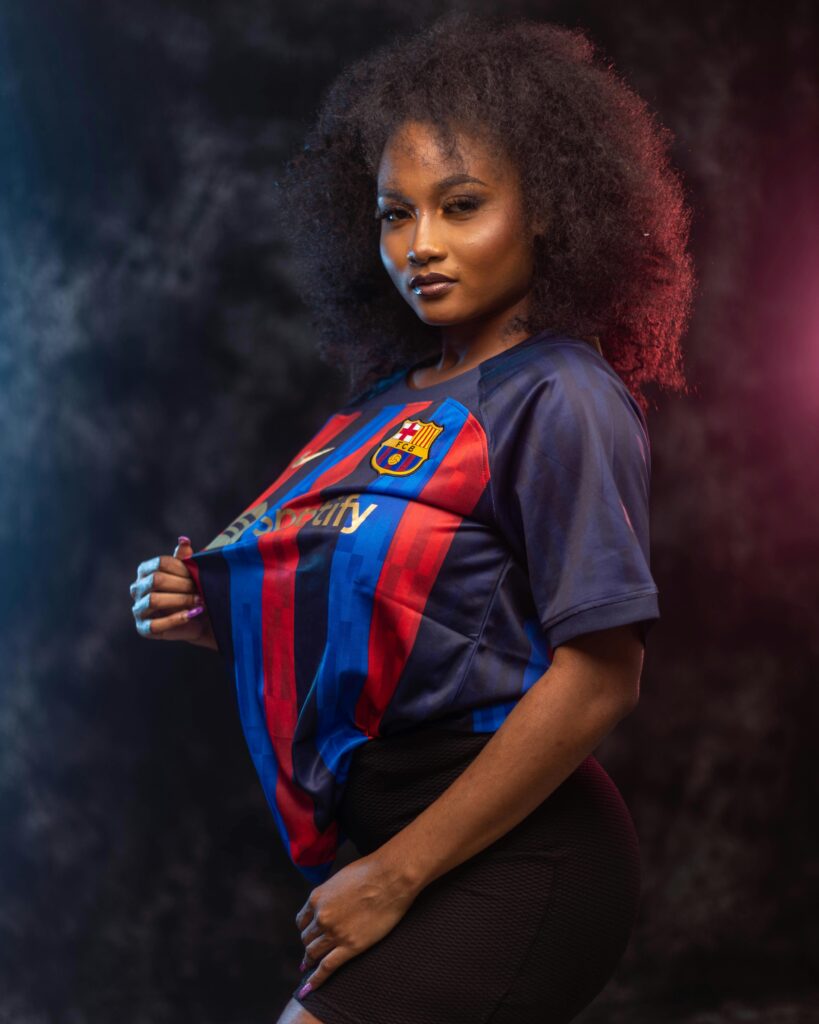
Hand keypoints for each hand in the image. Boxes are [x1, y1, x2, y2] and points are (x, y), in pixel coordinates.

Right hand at [130, 537, 217, 649]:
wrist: (200, 618)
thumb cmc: (193, 591)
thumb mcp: (191, 573)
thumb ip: (185, 557)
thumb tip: (184, 540)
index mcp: (146, 571)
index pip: (160, 563)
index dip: (181, 568)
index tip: (198, 573)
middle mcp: (137, 588)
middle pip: (156, 580)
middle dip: (182, 584)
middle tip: (200, 589)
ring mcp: (138, 609)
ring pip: (153, 600)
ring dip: (180, 600)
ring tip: (199, 601)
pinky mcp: (143, 628)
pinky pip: (155, 625)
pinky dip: (175, 619)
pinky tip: (191, 614)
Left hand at [295, 853, 419, 995]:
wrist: (390, 877)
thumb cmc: (371, 872)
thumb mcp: (341, 878)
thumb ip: (331, 894)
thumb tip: (332, 903)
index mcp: (317, 898)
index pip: (302, 921)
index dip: (306, 929)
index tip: (310, 935)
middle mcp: (321, 916)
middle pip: (307, 938)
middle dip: (310, 944)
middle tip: (313, 952)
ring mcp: (335, 933)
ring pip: (313, 953)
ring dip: (311, 960)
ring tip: (309, 967)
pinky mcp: (350, 946)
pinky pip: (327, 967)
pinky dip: (316, 979)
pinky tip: (309, 988)